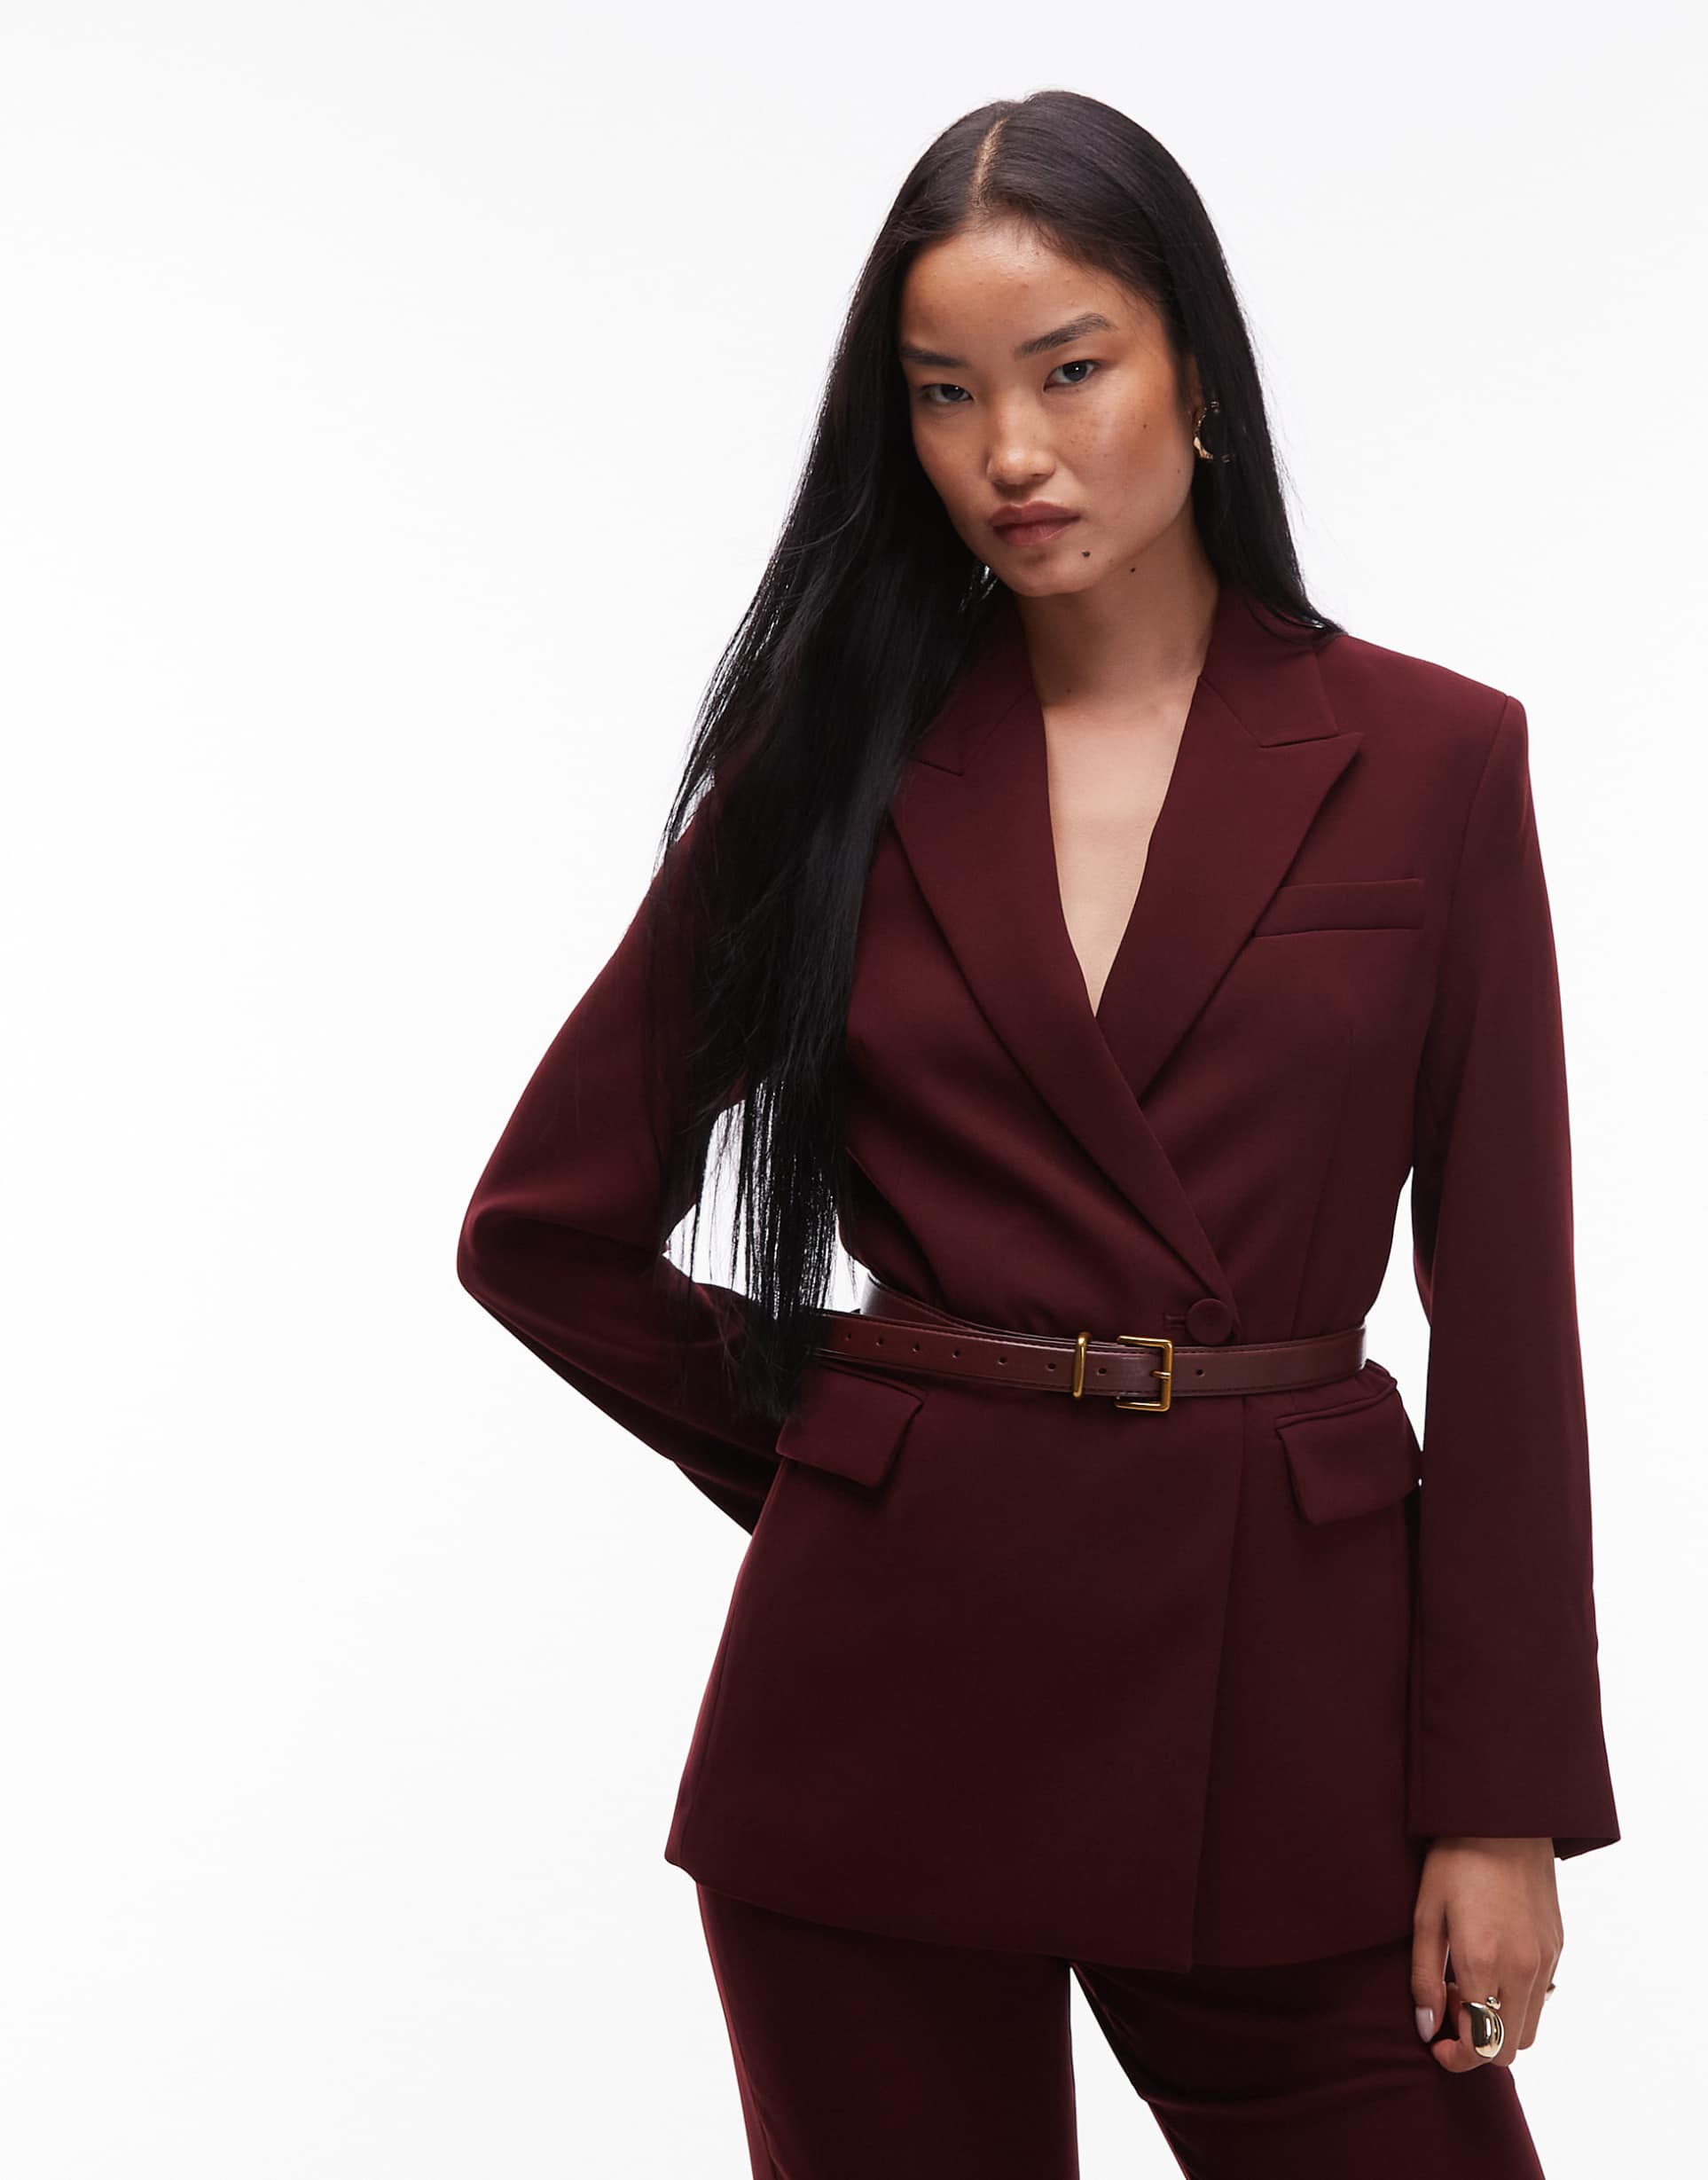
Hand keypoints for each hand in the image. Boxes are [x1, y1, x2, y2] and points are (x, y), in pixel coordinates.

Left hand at [1411, 1836, 1561, 2069]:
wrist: (1504, 1818)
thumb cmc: (1455, 1861)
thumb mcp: (1426, 1915)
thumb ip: (1425, 1977)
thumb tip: (1427, 2026)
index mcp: (1485, 1963)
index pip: (1481, 2045)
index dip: (1457, 2058)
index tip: (1436, 2044)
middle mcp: (1523, 1970)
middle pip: (1510, 2048)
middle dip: (1478, 2044)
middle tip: (1450, 2004)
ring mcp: (1546, 1960)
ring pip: (1530, 2028)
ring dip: (1500, 2024)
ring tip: (1469, 1982)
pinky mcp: (1558, 1947)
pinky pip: (1542, 1996)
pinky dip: (1517, 2000)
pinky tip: (1492, 1963)